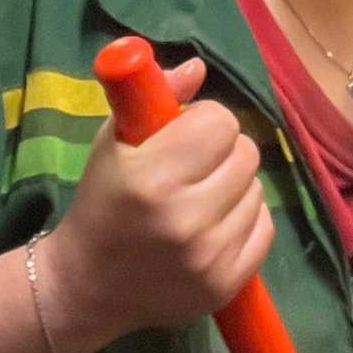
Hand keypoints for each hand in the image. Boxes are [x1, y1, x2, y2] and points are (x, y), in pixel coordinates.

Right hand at [34, 57, 274, 352]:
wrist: (87, 287)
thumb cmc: (101, 203)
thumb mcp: (113, 141)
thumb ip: (155, 95)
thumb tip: (200, 66)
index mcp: (152, 178)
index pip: (220, 122)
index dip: (203, 122)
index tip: (182, 135)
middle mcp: (184, 219)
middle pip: (246, 153)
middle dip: (222, 152)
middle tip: (194, 167)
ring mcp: (209, 257)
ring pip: (258, 190)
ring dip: (234, 187)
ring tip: (199, 199)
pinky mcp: (226, 284)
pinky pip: (264, 227)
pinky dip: (245, 220)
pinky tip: (213, 226)